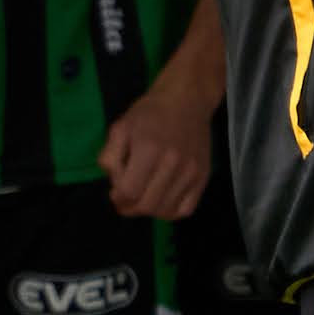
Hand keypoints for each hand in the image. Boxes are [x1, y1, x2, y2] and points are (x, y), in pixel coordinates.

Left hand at [99, 80, 214, 221]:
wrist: (186, 102)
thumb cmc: (148, 114)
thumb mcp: (119, 128)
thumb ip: (110, 157)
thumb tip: (115, 185)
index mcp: (149, 150)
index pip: (130, 191)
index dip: (118, 197)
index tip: (115, 193)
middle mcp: (173, 164)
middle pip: (147, 205)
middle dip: (130, 208)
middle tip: (124, 201)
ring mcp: (191, 173)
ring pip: (166, 211)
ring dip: (149, 211)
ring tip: (142, 199)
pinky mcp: (203, 177)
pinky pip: (186, 209)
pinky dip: (170, 212)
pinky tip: (161, 201)